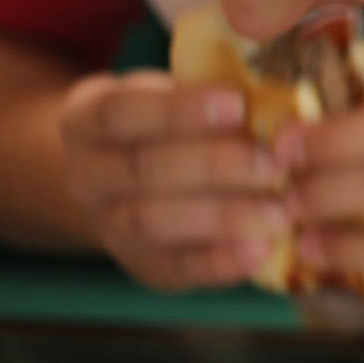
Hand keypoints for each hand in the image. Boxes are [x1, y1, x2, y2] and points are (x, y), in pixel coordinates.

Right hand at [58, 70, 285, 289]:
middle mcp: (85, 175)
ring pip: (153, 221)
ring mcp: (107, 225)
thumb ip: (208, 94)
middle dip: (213, 165)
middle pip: (143, 170)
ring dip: (222, 216)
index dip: (178, 110)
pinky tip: (260, 249)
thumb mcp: (172, 95)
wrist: (131, 182)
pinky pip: (174, 268)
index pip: (122, 112)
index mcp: (86, 120)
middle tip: (273, 164)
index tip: (236, 105)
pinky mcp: (141, 265)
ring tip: (278, 211)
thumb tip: (275, 99)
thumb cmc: (172, 124)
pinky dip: (219, 261)